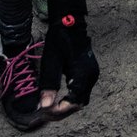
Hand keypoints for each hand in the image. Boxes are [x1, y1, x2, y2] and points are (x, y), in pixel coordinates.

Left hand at [37, 0, 97, 114]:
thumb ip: (49, 86)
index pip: (73, 103)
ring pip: (81, 99)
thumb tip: (44, 107)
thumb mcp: (51, 64)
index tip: (44, 112)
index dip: (58, 111)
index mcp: (83, 74)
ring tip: (49, 106)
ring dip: (66, 106)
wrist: (70, 24)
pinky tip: (59, 97)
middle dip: (61, 111)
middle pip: (78, 104)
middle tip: (44, 112)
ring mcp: (92, 75)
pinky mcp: (89, 73)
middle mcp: (91, 77)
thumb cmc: (59, 41)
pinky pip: (81, 92)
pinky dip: (70, 98)